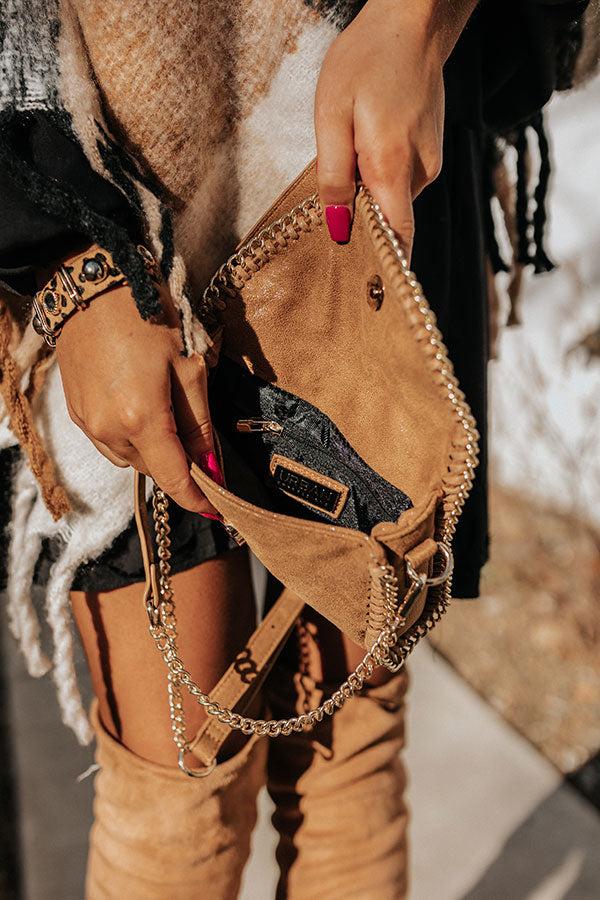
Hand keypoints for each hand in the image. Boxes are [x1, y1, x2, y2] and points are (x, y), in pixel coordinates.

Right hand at [56, 282, 220, 515]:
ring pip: (131, 459)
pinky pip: (110, 442)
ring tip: (170, 415)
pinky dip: (132, 438)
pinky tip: (143, 407)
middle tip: (203, 442)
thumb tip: (211, 468)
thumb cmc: (148, 315)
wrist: (93, 283)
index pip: (174, 478)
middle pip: (154, 470)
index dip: (199, 498)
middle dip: (180, 464)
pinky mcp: (75, 412)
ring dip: (155, 451)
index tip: (220, 510)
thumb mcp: (188, 366)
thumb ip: (200, 423)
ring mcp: (87, 423)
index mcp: (141, 419)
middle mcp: (108, 430)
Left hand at [315, 0, 476, 257]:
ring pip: (393, 201)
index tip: (369, 295)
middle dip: (364, 230)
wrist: (413, 23)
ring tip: (349, 168)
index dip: (383, 268)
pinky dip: (381, 180)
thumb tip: (338, 228)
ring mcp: (430, 163)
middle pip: (391, 223)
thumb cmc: (366, 61)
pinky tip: (365, 153)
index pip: (397, 240)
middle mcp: (420, 172)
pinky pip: (401, 182)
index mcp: (392, 167)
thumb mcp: (332, 115)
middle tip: (333, 229)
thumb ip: (333, 176)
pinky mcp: (430, 154)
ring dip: (370, 197)